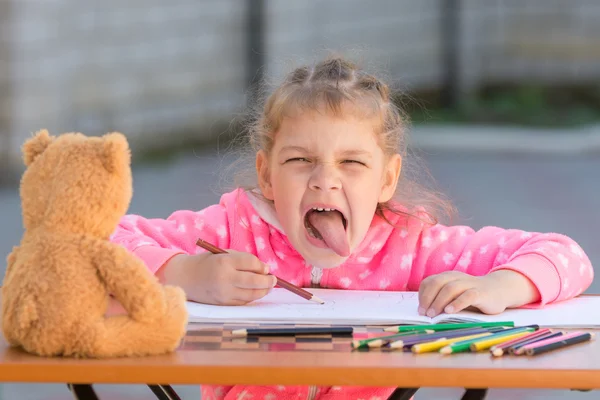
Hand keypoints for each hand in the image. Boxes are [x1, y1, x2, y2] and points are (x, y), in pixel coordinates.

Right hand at [158, 251, 276, 305]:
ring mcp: (224, 293)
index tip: (266, 268)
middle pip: (254, 281)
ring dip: (263, 291)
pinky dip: (251, 297)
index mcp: (224, 261)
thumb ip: (243, 260)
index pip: (251, 263)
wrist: (186, 277)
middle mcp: (225, 278)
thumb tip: (265, 269)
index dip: (262, 266)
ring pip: (251, 294)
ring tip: (268, 287)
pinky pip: (243, 301)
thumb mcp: (223, 254)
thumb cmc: (208, 263)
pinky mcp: (223, 303)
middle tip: (273, 280)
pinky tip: (254, 292)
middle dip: (268, 281)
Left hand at [417, 270, 539, 316]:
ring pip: (450, 288)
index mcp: (448, 276)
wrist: (499, 291)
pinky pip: (467, 296)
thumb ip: (442, 300)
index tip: (420, 309)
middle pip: (437, 283)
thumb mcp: (454, 296)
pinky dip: (457, 303)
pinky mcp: (481, 293)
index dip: (422, 295)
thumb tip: (424, 314)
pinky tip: (450, 311)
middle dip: (428, 298)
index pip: (429, 282)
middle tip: (424, 314)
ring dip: (439, 302)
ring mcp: (469, 284)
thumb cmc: (471, 296)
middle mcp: (457, 277)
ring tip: (433, 314)